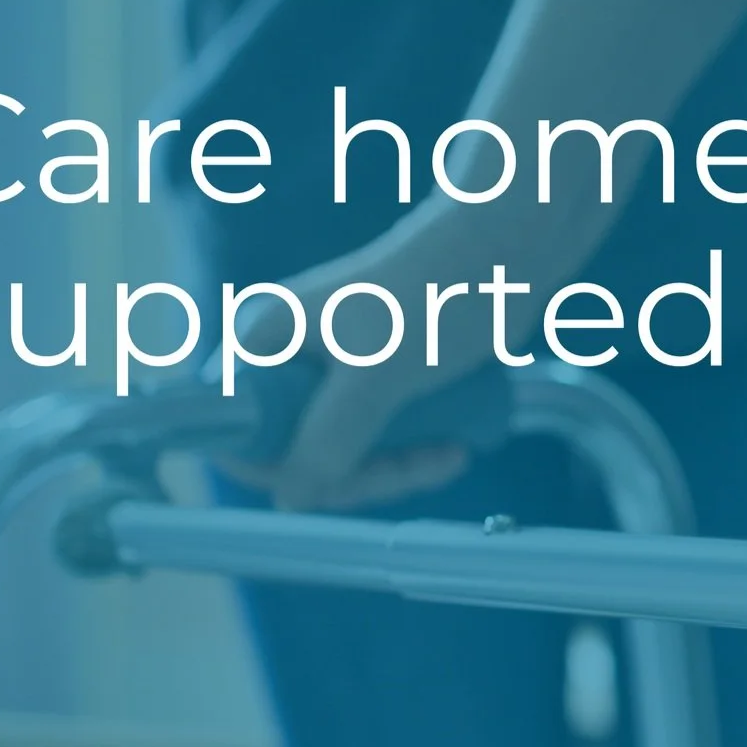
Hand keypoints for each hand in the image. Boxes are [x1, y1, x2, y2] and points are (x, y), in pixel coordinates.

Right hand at [217, 227, 499, 512]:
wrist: (509, 247)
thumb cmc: (439, 294)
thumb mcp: (377, 375)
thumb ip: (329, 436)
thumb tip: (289, 499)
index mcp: (268, 341)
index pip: (236, 429)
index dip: (276, 468)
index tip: (335, 479)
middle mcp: (293, 355)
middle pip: (295, 449)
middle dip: (354, 474)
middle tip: (407, 469)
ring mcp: (338, 367)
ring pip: (345, 448)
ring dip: (394, 468)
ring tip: (448, 454)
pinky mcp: (381, 376)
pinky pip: (380, 434)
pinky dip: (412, 453)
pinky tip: (453, 449)